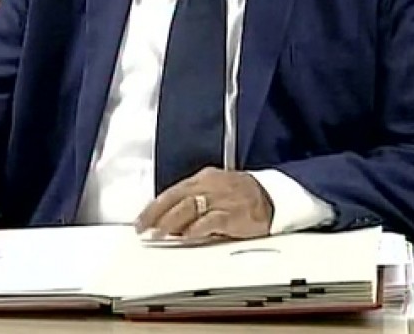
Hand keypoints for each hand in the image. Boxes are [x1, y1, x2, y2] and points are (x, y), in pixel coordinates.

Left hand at [135, 167, 273, 240]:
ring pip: (189, 207)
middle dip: (156, 214)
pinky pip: (211, 220)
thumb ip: (192, 202)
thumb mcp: (214, 190)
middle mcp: (210, 186)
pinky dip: (196, 228)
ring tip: (158, 234)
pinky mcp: (233, 214)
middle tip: (143, 229)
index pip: (171, 191)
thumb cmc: (242, 195)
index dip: (153, 207)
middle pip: (176, 198)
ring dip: (170, 222)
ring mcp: (221, 199)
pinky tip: (186, 236)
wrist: (273, 197)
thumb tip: (168, 221)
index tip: (140, 220)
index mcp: (204, 178)